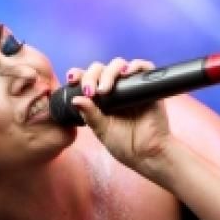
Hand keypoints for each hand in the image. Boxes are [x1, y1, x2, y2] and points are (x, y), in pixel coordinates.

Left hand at [66, 57, 171, 174]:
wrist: (146, 153)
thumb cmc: (124, 144)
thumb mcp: (101, 130)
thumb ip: (89, 115)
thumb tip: (75, 99)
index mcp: (99, 99)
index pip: (87, 79)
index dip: (79, 74)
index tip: (72, 79)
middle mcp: (114, 89)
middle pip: (101, 69)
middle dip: (92, 76)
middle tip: (91, 92)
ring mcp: (131, 86)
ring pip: (119, 65)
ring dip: (109, 72)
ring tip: (105, 89)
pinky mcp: (147, 86)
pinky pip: (144, 67)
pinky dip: (136, 65)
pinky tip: (127, 73)